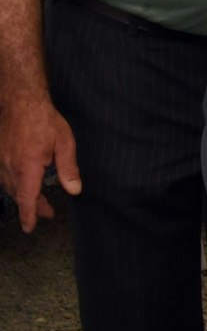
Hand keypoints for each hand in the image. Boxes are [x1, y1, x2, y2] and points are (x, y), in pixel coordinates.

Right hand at [1, 99, 80, 233]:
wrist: (21, 102)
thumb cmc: (44, 120)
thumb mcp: (65, 143)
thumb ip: (69, 168)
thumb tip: (75, 190)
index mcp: (27, 165)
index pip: (26, 197)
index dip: (28, 215)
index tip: (29, 228)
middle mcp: (10, 166)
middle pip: (18, 195)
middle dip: (33, 207)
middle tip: (48, 213)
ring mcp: (1, 161)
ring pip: (10, 187)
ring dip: (24, 196)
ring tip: (41, 202)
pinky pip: (4, 177)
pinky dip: (16, 185)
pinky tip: (26, 184)